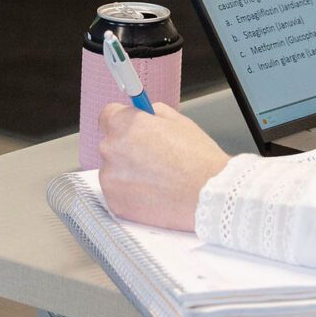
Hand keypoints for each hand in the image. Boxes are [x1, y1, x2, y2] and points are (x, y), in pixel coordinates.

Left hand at [98, 100, 227, 230]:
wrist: (208, 195)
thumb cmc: (197, 158)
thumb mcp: (179, 121)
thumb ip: (153, 113)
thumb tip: (143, 114)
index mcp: (124, 124)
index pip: (107, 116)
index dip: (123, 122)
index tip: (132, 129)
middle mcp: (110, 149)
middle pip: (112, 145)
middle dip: (128, 149)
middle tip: (153, 157)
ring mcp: (110, 179)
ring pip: (114, 171)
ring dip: (128, 172)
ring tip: (157, 179)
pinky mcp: (115, 203)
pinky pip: (118, 193)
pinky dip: (131, 193)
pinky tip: (153, 193)